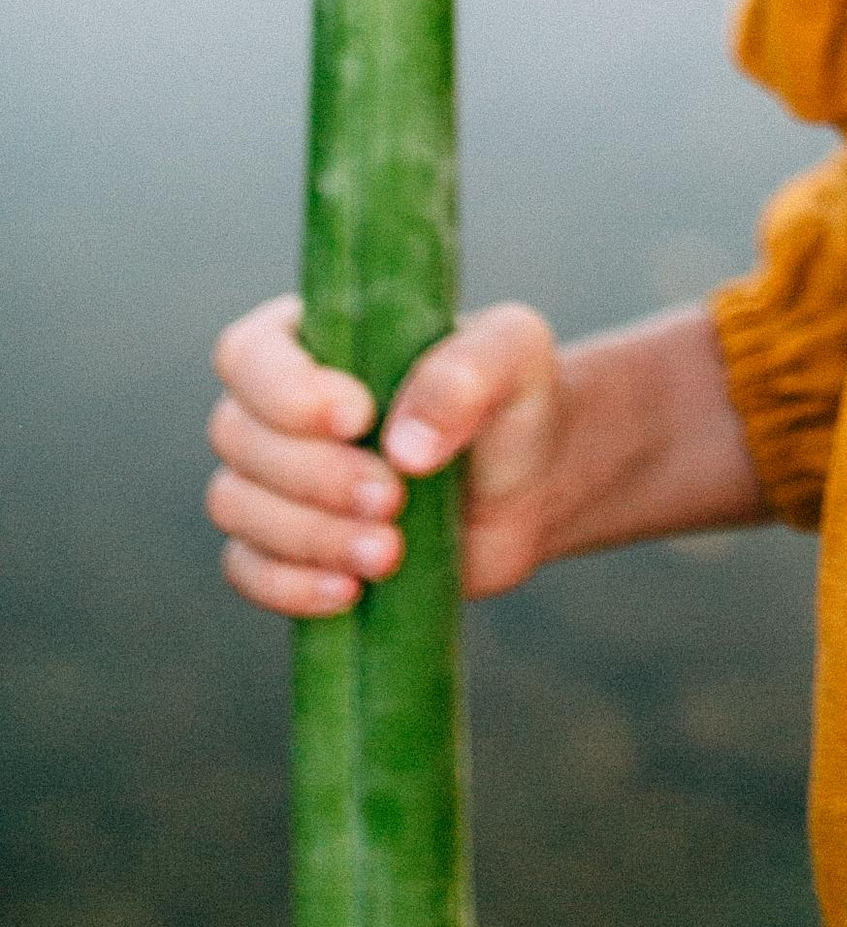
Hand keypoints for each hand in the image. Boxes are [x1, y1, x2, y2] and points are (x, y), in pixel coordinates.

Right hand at [206, 291, 563, 616]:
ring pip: (235, 504)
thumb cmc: (513, 399)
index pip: (249, 354)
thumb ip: (465, 375)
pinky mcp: (287, 546)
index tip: (360, 417)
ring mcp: (276, 478)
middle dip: (314, 475)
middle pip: (236, 435)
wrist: (530, 484)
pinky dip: (288, 585)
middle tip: (394, 497)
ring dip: (307, 534)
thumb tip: (404, 446)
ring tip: (389, 551)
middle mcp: (281, 404)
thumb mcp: (514, 356)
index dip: (286, 391)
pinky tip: (349, 590)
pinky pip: (247, 568)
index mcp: (319, 335)